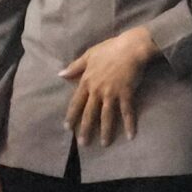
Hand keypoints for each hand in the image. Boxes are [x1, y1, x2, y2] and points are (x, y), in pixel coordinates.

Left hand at [60, 26, 158, 148]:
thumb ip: (75, 66)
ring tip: (104, 144)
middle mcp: (97, 90)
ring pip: (106, 116)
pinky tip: (131, 135)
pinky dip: (129, 124)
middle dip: (86, 129)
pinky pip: (127, 112)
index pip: (76, 102)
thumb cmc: (110, 49)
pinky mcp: (126, 94)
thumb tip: (60, 74)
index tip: (67, 127)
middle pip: (89, 113)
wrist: (131, 47)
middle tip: (83, 143)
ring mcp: (112, 93)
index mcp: (87, 81)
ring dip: (105, 131)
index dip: (72, 115)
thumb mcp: (89, 55)